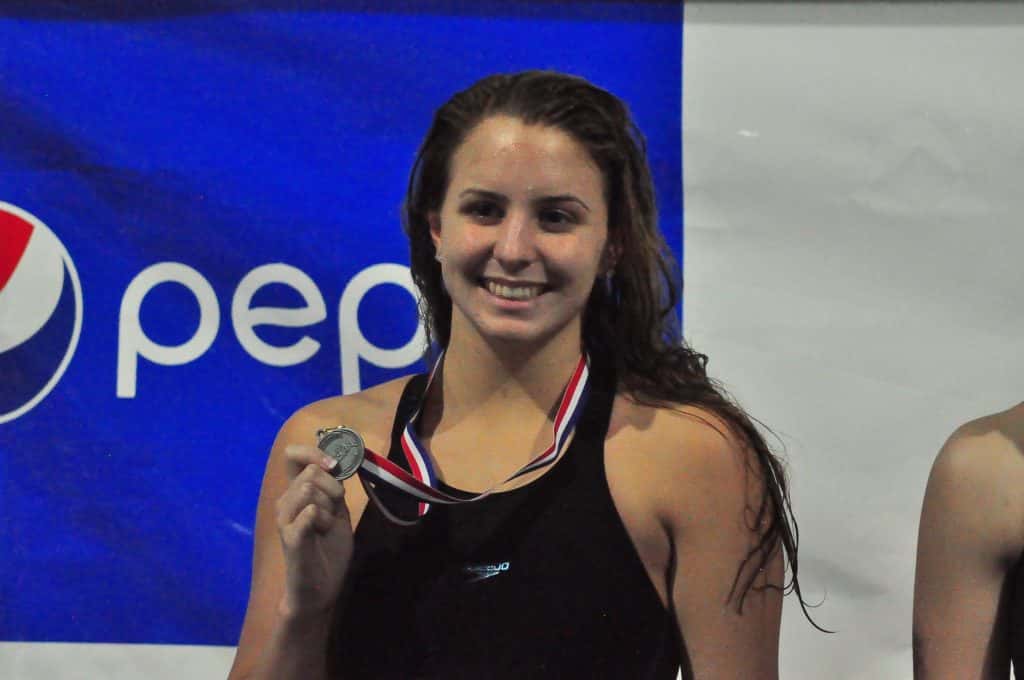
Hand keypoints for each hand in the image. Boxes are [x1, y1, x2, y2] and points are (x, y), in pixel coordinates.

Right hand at [275, 444, 352, 618]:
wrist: (320, 588)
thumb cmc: (328, 549)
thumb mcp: (338, 512)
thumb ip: (335, 488)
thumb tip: (337, 462)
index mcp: (297, 494)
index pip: (294, 456)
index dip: (314, 453)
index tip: (333, 466)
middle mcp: (286, 503)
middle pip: (310, 473)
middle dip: (332, 489)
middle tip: (334, 512)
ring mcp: (286, 520)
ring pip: (309, 489)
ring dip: (329, 508)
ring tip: (326, 528)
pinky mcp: (291, 538)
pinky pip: (307, 512)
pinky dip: (321, 517)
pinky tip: (321, 531)